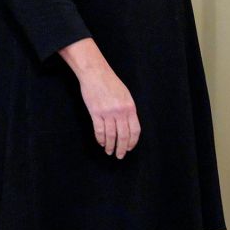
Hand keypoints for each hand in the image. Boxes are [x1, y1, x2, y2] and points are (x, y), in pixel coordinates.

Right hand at [60, 38, 140, 158]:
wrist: (95, 73)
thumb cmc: (110, 82)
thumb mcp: (125, 95)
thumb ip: (127, 110)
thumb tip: (127, 125)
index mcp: (130, 107)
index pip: (134, 130)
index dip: (132, 142)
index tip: (129, 148)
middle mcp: (120, 111)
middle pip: (123, 135)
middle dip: (122, 148)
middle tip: (120, 156)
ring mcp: (107, 112)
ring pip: (111, 135)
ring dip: (110, 145)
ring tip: (109, 152)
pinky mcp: (95, 112)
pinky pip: (99, 130)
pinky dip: (100, 138)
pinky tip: (101, 143)